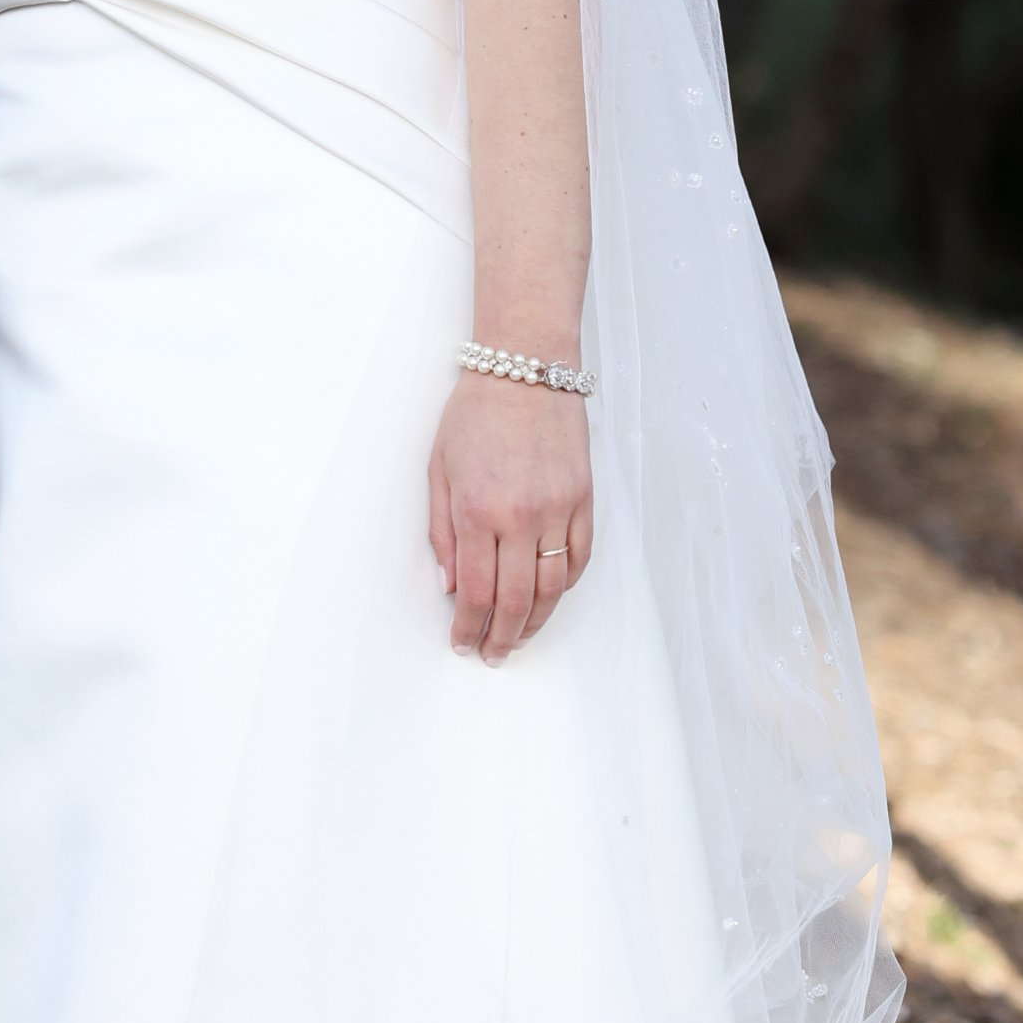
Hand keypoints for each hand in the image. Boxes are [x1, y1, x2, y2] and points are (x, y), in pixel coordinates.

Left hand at [428, 369, 591, 662]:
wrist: (525, 367)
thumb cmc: (475, 412)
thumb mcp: (439, 468)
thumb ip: (442, 531)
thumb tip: (449, 586)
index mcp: (478, 510)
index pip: (475, 592)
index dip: (469, 628)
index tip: (463, 643)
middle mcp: (521, 517)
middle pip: (516, 601)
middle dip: (501, 637)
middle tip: (492, 654)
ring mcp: (558, 510)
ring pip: (553, 589)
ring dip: (536, 622)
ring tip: (520, 638)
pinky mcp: (584, 500)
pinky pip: (579, 559)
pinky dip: (565, 586)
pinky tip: (549, 597)